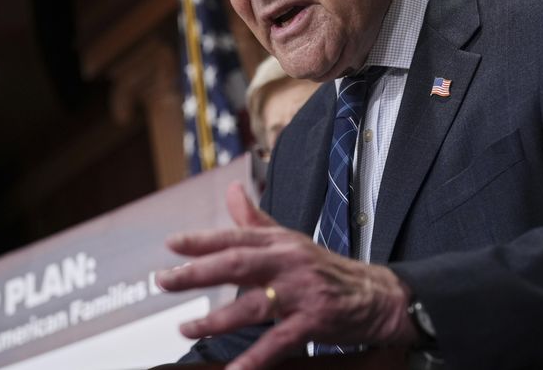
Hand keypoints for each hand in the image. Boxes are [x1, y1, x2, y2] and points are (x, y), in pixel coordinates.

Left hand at [156, 182, 419, 369]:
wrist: (377, 295)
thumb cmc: (326, 268)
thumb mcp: (291, 239)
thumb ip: (255, 219)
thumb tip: (232, 189)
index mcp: (280, 242)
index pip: (235, 236)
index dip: (202, 240)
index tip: (171, 244)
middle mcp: (288, 262)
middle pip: (237, 264)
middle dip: (197, 273)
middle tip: (164, 281)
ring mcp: (301, 292)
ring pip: (252, 305)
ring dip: (215, 320)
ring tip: (186, 329)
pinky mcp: (313, 321)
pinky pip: (278, 342)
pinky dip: (254, 359)